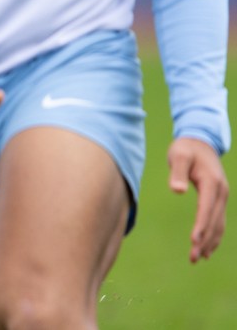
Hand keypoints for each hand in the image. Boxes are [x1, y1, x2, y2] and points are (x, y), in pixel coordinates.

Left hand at [167, 137, 227, 262]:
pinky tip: (207, 248)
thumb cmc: (186, 148)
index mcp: (211, 183)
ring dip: (210, 242)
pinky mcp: (218, 199)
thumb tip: (176, 190)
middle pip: (214, 221)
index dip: (201, 225)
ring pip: (218, 224)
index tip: (194, 241)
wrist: (200, 141)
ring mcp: (222, 196)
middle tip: (193, 258)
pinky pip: (218, 221)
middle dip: (204, 240)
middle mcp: (221, 192)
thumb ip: (177, 172)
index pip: (206, 208)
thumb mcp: (178, 155)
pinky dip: (214, 235)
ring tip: (197, 258)